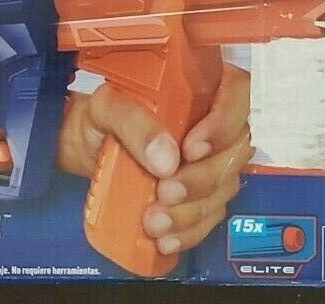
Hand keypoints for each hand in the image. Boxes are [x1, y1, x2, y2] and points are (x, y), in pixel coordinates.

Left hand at [56, 63, 253, 254]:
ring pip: (224, 188)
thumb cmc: (101, 115)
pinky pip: (210, 215)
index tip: (191, 150)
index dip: (224, 125)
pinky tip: (165, 240)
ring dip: (192, 212)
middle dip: (202, 179)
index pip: (238, 95)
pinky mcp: (203, 192)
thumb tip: (166, 160)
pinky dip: (189, 232)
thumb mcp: (107, 107)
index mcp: (202, 85)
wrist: (86, 145)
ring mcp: (213, 159)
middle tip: (165, 192)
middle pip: (236, 151)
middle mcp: (216, 121)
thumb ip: (134, 123)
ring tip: (154, 223)